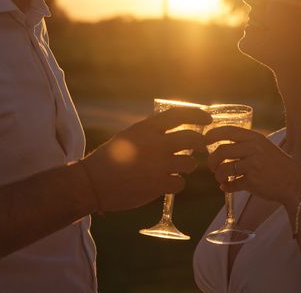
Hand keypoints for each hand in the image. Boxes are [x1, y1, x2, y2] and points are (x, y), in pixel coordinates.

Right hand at [81, 106, 210, 211]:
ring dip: (187, 166)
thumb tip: (169, 126)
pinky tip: (167, 183)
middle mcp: (156, 144)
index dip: (197, 114)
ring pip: (189, 163)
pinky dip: (176, 183)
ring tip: (177, 168)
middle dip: (201, 143)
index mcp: (146, 128)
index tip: (207, 118)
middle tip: (200, 147)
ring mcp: (159, 165)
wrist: (93, 182)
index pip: (179, 115)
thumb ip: (149, 131)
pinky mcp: (159, 185)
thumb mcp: (128, 135)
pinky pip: (180, 183)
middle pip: (192, 139)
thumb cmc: (108, 158)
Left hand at [204, 126, 300, 206]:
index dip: (213, 134)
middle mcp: (253, 149)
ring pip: (224, 168)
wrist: (294, 182)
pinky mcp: (253, 181)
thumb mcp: (264, 146)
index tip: (205, 139)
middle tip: (211, 166)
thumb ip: (246, 143)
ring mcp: (253, 165)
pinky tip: (226, 187)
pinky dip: (227, 187)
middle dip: (212, 160)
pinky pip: (233, 184)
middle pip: (222, 150)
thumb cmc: (277, 164)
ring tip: (219, 177)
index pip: (228, 131)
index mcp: (255, 138)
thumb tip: (221, 146)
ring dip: (218, 174)